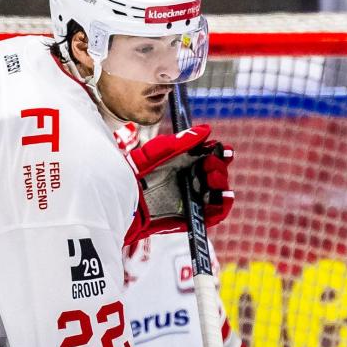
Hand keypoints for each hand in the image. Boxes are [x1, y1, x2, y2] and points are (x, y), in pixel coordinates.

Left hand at [127, 123, 234, 240]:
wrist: (123, 200)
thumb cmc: (136, 174)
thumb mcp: (157, 153)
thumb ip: (181, 141)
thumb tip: (207, 130)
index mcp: (186, 165)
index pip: (211, 158)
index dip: (220, 153)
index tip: (221, 149)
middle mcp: (193, 182)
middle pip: (218, 174)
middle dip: (219, 167)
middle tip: (210, 164)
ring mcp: (195, 200)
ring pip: (220, 192)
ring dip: (221, 183)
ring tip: (213, 177)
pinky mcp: (195, 217)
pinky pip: (216, 214)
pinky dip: (222, 205)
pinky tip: (218, 195)